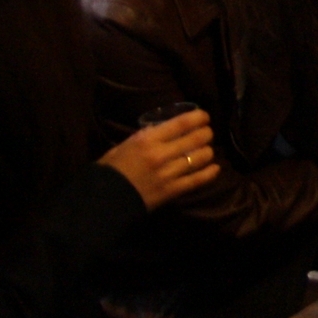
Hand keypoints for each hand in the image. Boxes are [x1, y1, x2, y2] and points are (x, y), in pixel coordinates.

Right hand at [101, 108, 218, 209]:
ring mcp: (169, 173)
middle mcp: (161, 154)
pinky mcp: (172, 191)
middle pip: (197, 139)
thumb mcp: (124, 145)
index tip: (205, 117)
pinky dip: (210, 173)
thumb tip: (162, 129)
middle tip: (207, 133)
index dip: (199, 118)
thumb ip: (145, 137)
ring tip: (207, 151)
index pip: (182, 123)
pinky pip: (198, 180)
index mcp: (147, 140)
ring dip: (208, 152)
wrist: (102, 201)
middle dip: (207, 134)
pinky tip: (215, 168)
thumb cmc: (110, 170)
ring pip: (201, 158)